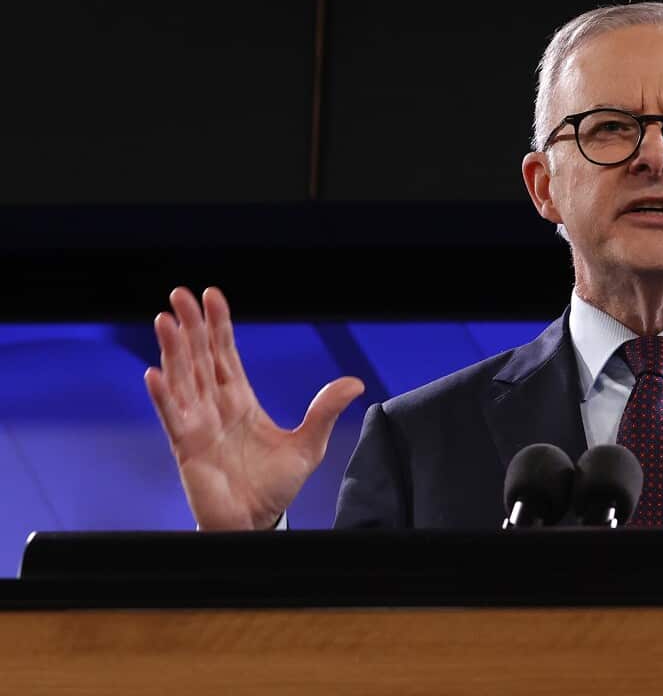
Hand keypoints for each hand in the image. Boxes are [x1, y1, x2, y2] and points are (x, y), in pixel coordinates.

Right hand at [144, 287, 363, 529]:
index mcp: (240, 400)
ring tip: (165, 321)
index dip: (218, 325)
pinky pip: (172, 417)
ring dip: (173, 351)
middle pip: (199, 358)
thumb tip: (355, 383)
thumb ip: (325, 411)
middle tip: (180, 295)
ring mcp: (198, 425)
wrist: (257, 523)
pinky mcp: (186, 447)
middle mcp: (215, 406)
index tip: (211, 295)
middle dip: (191, 326)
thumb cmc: (275, 486)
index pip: (225, 354)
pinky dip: (162, 396)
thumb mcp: (309, 445)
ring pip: (182, 379)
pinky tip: (153, 374)